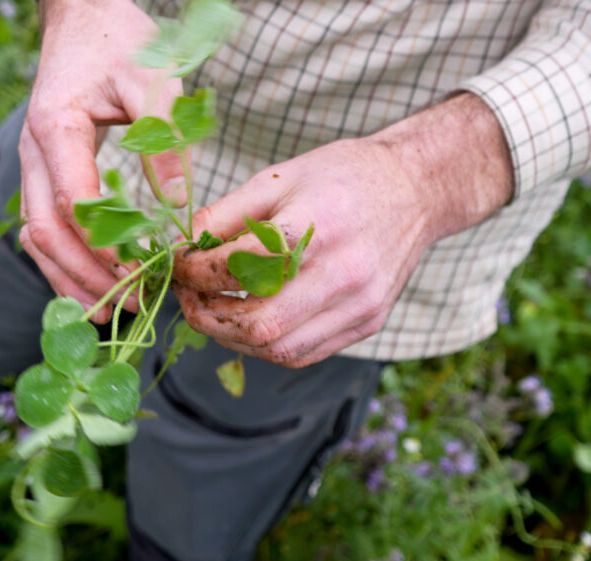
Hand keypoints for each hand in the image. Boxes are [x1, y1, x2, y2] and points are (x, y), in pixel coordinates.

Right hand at [18, 0, 186, 322]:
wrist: (82, 18)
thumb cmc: (120, 42)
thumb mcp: (154, 80)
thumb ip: (165, 141)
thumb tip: (179, 210)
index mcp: (56, 127)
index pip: (73, 203)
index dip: (104, 247)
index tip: (140, 275)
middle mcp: (33, 153)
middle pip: (45, 231)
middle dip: (84, 275)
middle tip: (127, 306)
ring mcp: (32, 166)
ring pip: (35, 238)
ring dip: (68, 279)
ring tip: (105, 316)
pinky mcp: (42, 174)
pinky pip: (41, 229)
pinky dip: (61, 264)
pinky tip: (90, 288)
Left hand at [172, 93, 513, 367]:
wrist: (414, 190)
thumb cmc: (341, 177)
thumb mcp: (278, 178)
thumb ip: (226, 214)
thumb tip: (181, 249)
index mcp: (317, 225)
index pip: (238, 267)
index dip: (194, 272)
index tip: (176, 264)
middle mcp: (344, 272)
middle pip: (258, 324)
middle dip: (206, 316)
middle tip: (186, 297)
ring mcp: (360, 305)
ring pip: (279, 350)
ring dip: (231, 338)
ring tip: (211, 311)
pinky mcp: (368, 323)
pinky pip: (303, 354)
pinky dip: (264, 346)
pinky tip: (247, 321)